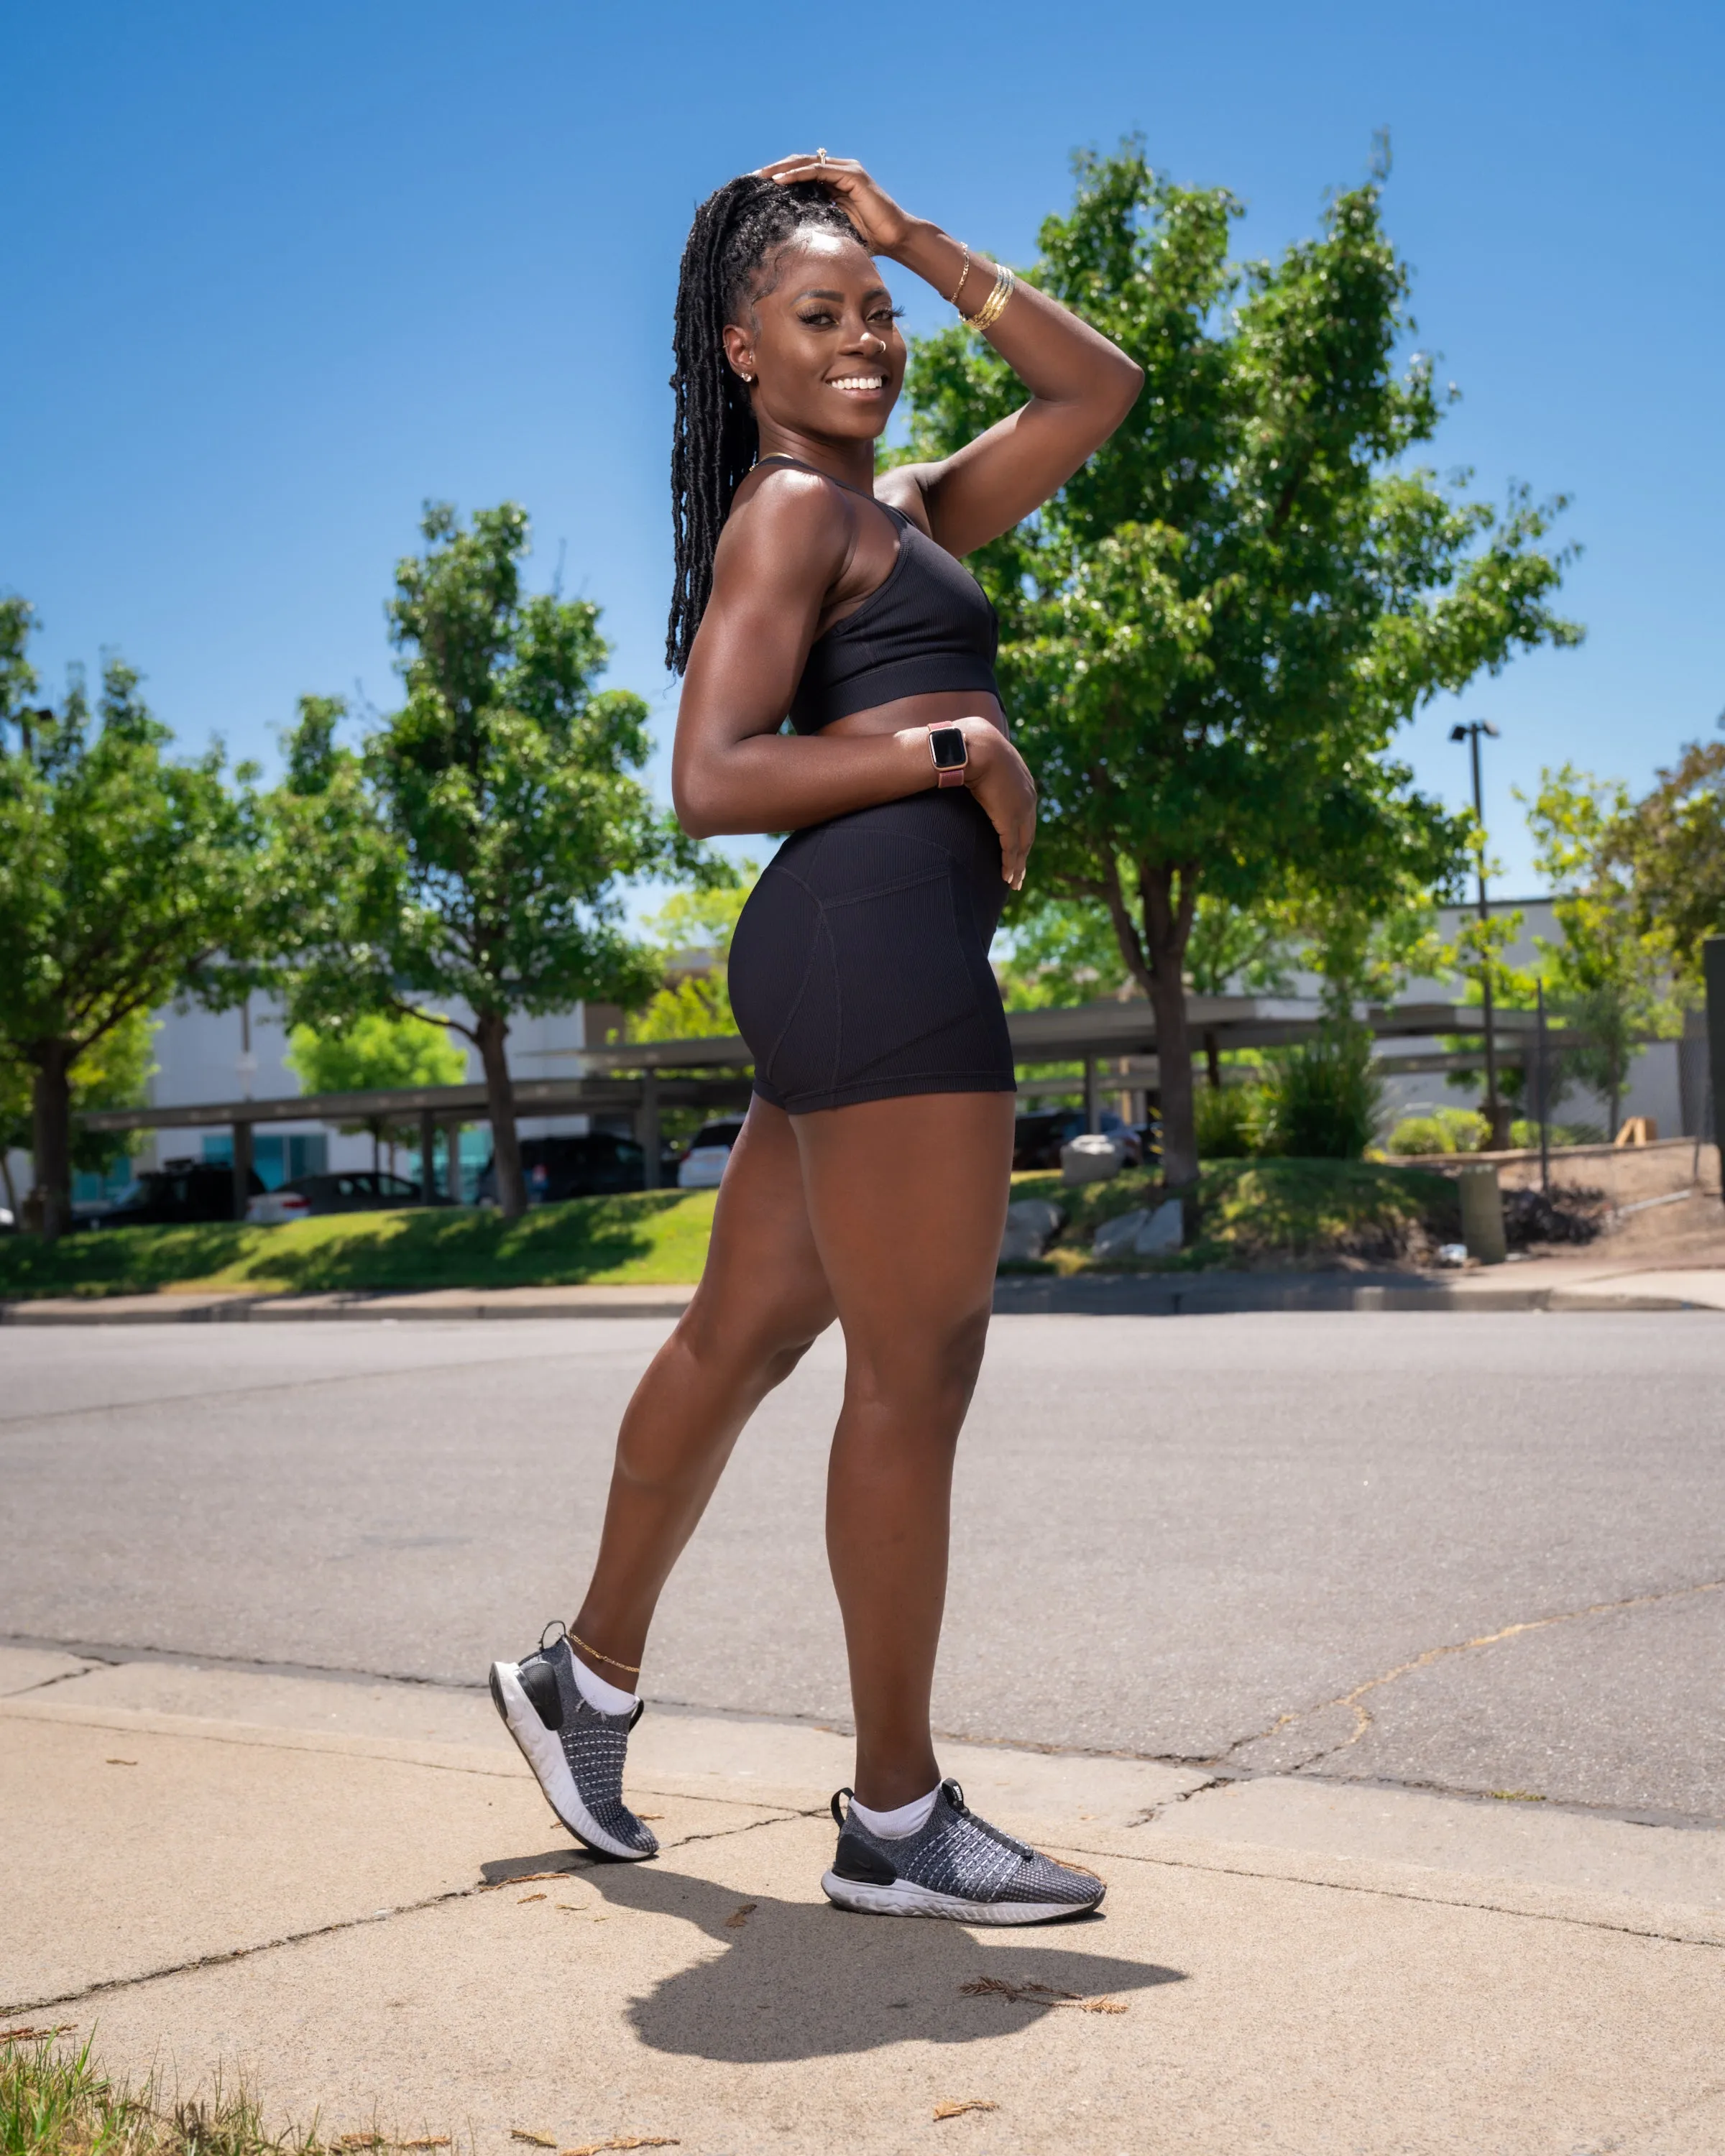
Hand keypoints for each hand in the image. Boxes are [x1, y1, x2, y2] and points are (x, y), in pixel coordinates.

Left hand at [756, 152, 912, 256]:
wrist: (895, 240)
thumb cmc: (868, 240)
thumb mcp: (834, 230)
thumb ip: (817, 224)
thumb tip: (791, 237)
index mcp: (833, 183)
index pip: (802, 174)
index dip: (781, 178)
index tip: (759, 188)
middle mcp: (839, 171)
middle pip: (801, 163)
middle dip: (776, 169)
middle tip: (754, 178)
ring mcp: (846, 170)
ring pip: (807, 163)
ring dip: (783, 169)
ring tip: (763, 177)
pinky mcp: (852, 175)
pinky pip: (819, 170)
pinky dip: (799, 174)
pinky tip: (781, 181)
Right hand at [956, 719, 1036, 889]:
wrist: (973, 744)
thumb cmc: (967, 745)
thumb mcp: (977, 755)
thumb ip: (975, 764)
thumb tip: (959, 762)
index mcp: (1022, 780)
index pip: (1024, 811)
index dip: (1020, 830)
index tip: (1017, 845)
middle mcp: (1028, 796)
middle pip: (1027, 831)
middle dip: (1023, 853)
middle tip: (1019, 872)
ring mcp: (1021, 809)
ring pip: (1022, 844)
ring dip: (1018, 865)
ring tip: (1013, 881)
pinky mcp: (1010, 820)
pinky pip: (1011, 848)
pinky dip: (1010, 864)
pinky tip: (1007, 877)